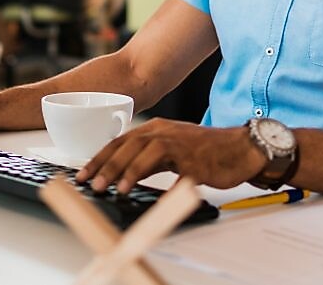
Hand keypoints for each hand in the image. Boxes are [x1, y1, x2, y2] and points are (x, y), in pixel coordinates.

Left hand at [75, 118, 264, 192]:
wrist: (241, 149)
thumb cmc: (206, 151)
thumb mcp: (170, 150)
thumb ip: (147, 159)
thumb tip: (120, 175)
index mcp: (156, 130)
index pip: (119, 142)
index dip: (98, 158)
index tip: (81, 174)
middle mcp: (164, 133)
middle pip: (127, 146)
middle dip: (105, 165)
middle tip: (90, 183)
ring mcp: (180, 146)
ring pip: (146, 154)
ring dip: (127, 171)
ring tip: (113, 188)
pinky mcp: (195, 162)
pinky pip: (173, 172)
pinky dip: (159, 181)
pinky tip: (149, 192)